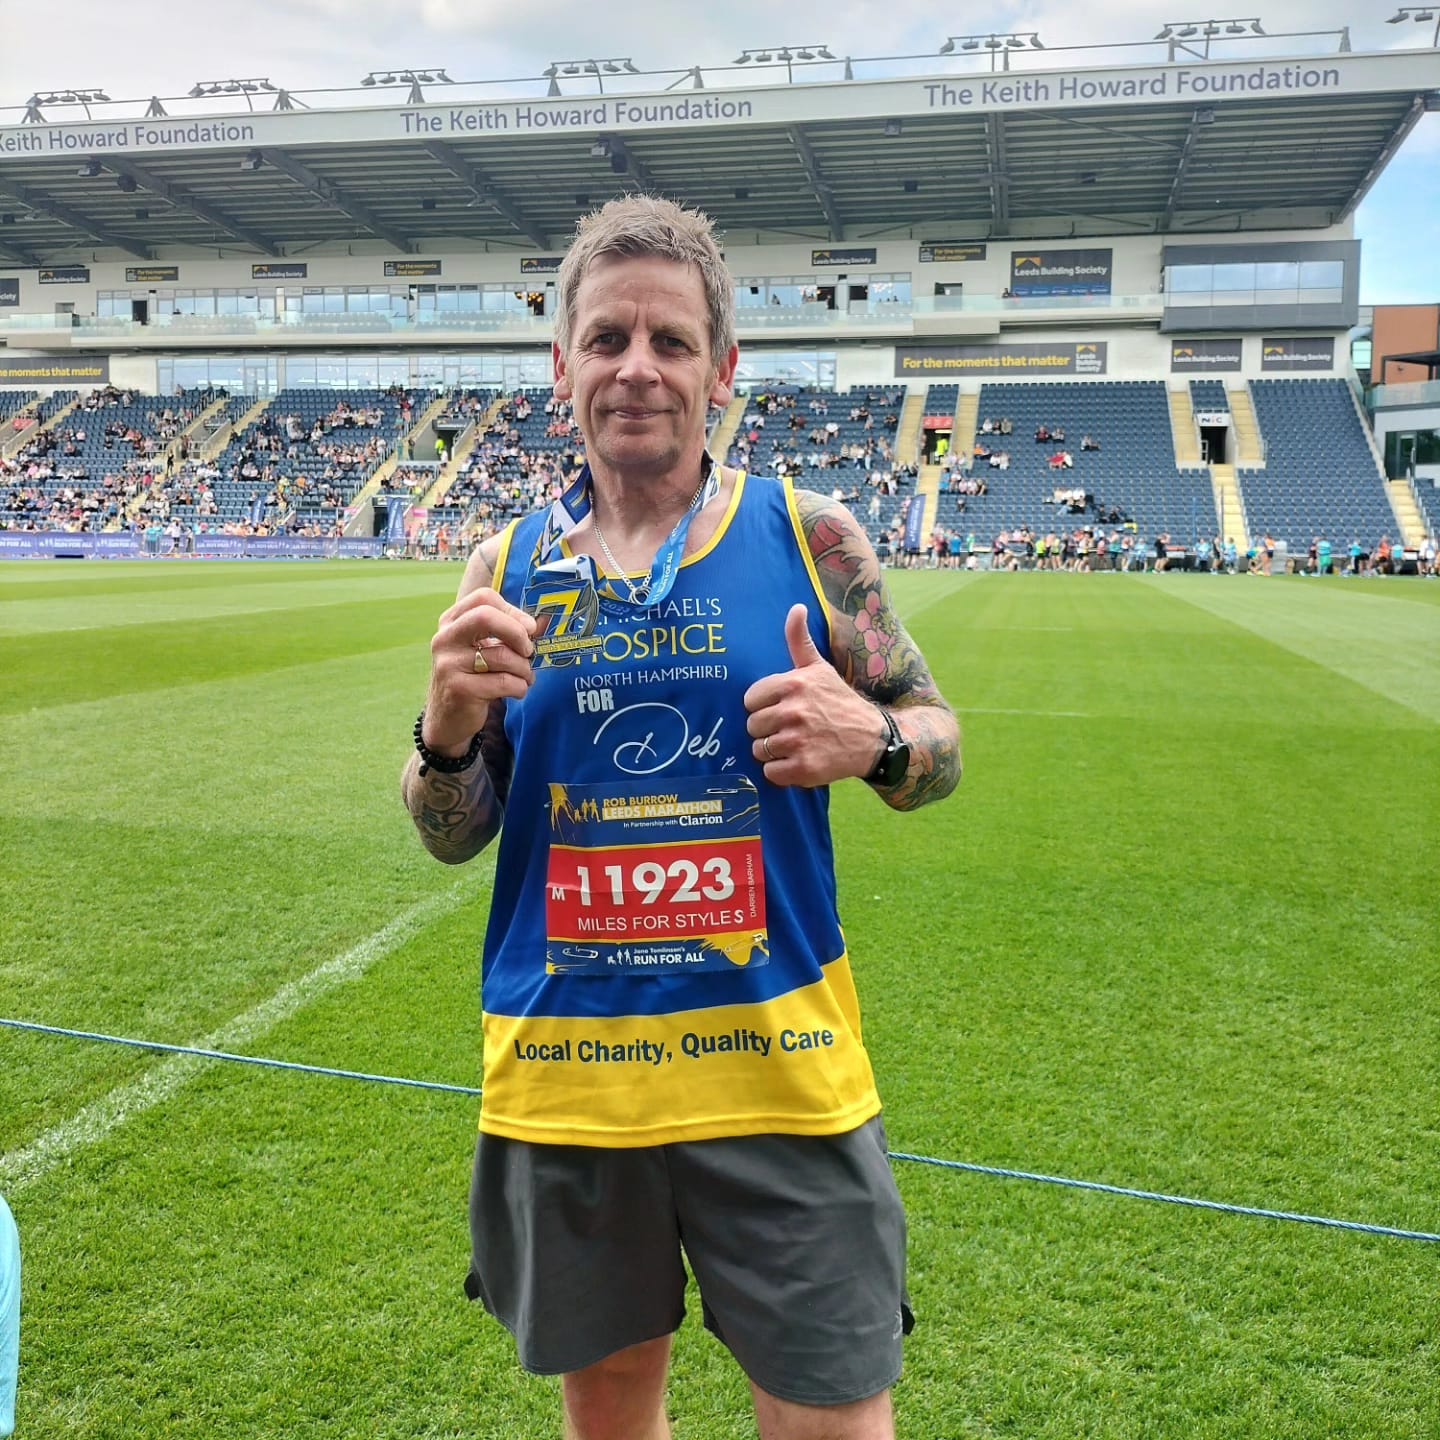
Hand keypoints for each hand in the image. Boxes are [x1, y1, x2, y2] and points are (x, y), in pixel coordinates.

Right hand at [423, 587, 536, 754]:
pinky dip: (520, 687)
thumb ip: (509, 633)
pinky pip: (504, 682)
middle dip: (517, 633)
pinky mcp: (459, 689)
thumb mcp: (484, 649)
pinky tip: (517, 691)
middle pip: (486, 617)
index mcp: (451, 621)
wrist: (448, 718)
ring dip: (524, 669)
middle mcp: (445, 638)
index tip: (528, 629)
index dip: (513, 611)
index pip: (484, 598)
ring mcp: (449, 664)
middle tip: (528, 651)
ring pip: (502, 656)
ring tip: (524, 677)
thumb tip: (543, 621)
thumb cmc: (473, 677)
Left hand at [743, 603, 884, 786]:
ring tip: (794, 744)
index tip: (781, 708)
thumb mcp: (820, 668)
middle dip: (767, 729)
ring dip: (773, 751)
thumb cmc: (839, 701)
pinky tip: (798, 761)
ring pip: (759, 750)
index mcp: (793, 684)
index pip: (750, 699)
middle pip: (753, 726)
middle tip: (790, 728)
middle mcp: (794, 712)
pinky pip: (770, 773)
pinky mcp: (803, 768)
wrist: (873, 739)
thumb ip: (799, 640)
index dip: (763, 706)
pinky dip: (781, 772)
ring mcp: (798, 741)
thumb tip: (796, 607)